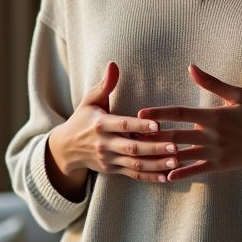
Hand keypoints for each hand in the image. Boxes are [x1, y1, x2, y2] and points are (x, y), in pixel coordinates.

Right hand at [53, 61, 194, 182]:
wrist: (65, 148)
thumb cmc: (82, 119)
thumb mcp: (90, 101)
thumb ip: (104, 85)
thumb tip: (113, 64)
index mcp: (100, 124)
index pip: (123, 125)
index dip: (140, 127)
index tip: (158, 125)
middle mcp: (104, 144)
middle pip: (132, 148)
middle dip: (154, 148)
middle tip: (175, 146)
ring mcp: (108, 159)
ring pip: (135, 164)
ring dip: (156, 164)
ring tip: (176, 162)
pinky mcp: (112, 170)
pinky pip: (133, 175)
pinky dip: (149, 177)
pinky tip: (166, 177)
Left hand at [136, 63, 241, 182]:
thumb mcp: (238, 95)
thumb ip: (212, 83)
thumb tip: (191, 67)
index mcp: (213, 115)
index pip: (180, 113)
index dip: (159, 114)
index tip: (141, 114)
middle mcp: (211, 135)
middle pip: (175, 136)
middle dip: (153, 137)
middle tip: (132, 138)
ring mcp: (214, 152)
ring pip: (182, 155)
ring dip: (162, 156)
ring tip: (143, 156)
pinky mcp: (219, 165)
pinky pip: (196, 170)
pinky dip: (181, 174)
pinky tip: (166, 176)